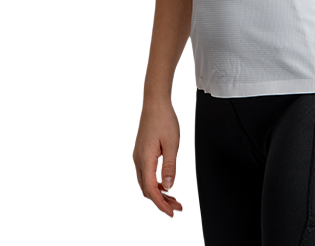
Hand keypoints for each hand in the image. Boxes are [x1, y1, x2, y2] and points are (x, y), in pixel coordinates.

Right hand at [132, 96, 185, 217]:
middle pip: (147, 190)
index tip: (170, 212)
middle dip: (160, 202)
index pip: (151, 190)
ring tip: (172, 198)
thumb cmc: (162, 118)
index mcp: (145, 159)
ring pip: (146, 183)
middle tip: (175, 208)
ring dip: (158, 193)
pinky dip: (155, 183)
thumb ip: (170, 166)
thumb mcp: (172, 143)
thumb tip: (169, 185)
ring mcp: (138, 156)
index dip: (161, 204)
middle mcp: (139, 159)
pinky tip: (165, 184)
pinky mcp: (141, 152)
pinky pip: (146, 173)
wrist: (155, 103)